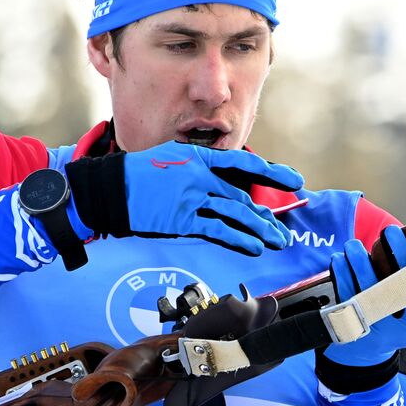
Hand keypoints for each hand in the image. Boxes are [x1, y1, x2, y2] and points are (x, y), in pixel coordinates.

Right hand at [122, 142, 303, 254]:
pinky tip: (254, 247)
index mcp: (199, 158)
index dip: (272, 173)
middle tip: (283, 228)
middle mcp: (199, 176)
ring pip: (236, 214)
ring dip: (260, 229)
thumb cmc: (141, 176)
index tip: (294, 180)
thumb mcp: (173, 160)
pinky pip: (218, 231)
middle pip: (243, 196)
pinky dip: (239, 239)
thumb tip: (228, 186)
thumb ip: (202, 170)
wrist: (110, 189)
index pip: (244, 163)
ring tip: (277, 241)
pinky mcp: (182, 221)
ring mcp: (191, 199)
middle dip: (266, 214)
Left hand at [322, 225, 405, 368]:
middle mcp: (400, 330)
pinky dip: (342, 274)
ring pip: (367, 288)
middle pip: (398, 287)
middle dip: (395, 255)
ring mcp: (375, 329)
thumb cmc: (396, 322)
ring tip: (354, 244)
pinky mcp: (351, 326)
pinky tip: (339, 259)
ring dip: (360, 261)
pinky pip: (346, 294)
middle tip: (391, 231)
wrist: (366, 354)